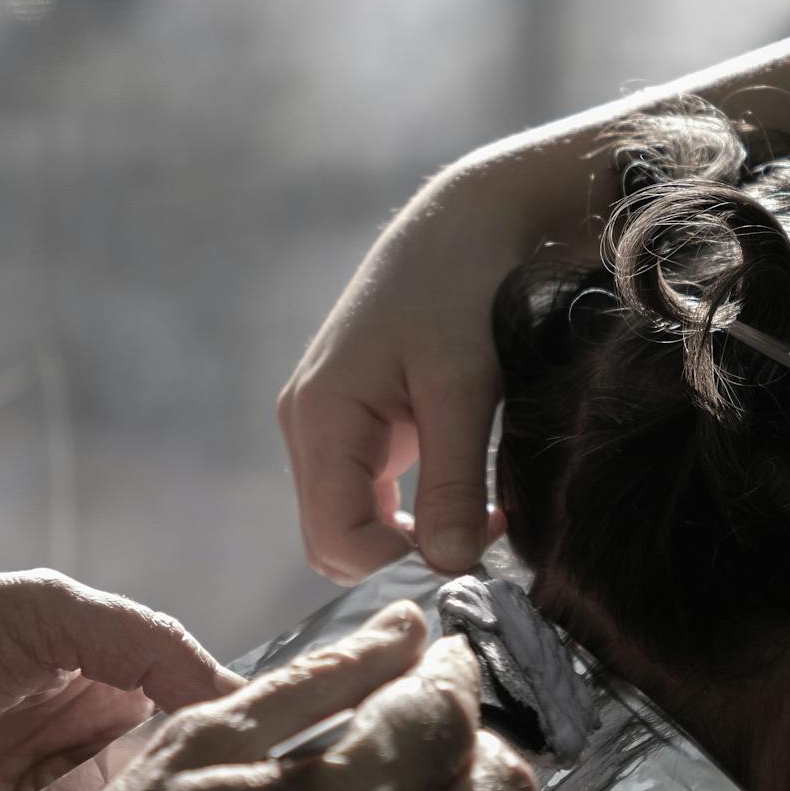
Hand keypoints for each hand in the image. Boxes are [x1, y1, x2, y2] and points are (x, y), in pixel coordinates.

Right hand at [279, 146, 590, 581]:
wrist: (464, 223)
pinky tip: (466, 495)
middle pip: (332, 542)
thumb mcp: (465, 386)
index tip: (478, 543)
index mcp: (320, 416)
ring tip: (482, 514)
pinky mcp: (350, 422)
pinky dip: (408, 514)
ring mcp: (323, 424)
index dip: (402, 562)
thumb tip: (448, 566)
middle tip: (483, 535)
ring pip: (347, 523)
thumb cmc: (463, 289)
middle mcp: (306, 425)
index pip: (338, 540)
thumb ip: (454, 479)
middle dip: (401, 556)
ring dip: (407, 537)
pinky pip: (363, 496)